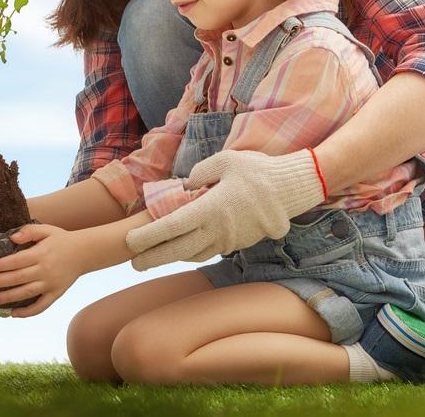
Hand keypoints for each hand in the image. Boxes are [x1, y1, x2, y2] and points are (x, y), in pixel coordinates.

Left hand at [0, 223, 86, 317]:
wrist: (85, 252)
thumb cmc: (61, 240)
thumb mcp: (47, 230)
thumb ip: (29, 231)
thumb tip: (11, 237)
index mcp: (41, 254)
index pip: (16, 261)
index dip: (0, 265)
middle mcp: (45, 270)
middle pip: (18, 278)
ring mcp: (51, 284)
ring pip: (26, 294)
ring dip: (8, 298)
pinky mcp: (56, 294)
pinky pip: (41, 306)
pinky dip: (28, 312)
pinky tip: (14, 314)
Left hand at [125, 148, 326, 270]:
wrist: (293, 189)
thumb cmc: (259, 171)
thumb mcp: (226, 160)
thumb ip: (201, 173)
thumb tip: (184, 186)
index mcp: (211, 208)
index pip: (172, 226)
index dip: (149, 236)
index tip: (130, 241)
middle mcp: (218, 230)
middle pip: (179, 250)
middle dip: (153, 258)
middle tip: (133, 263)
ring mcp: (230, 240)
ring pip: (194, 254)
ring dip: (172, 257)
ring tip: (152, 258)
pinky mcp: (240, 243)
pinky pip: (210, 251)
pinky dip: (192, 252)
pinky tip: (182, 248)